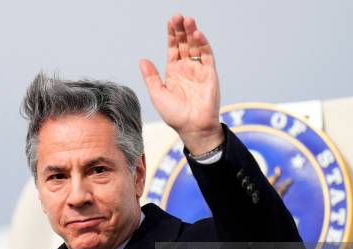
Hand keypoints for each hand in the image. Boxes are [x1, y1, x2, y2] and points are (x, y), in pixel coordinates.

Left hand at [140, 14, 223, 154]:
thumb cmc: (175, 115)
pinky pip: (207, 56)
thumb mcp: (158, 94)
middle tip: (178, 16)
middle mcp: (187, 69)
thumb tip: (142, 60)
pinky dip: (203, 44)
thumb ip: (151, 77)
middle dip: (181, 30)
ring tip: (188, 21)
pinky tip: (197, 35)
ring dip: (192, 33)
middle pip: (184, 44)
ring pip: (195, 47)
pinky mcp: (209, 74)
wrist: (192, 128)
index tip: (170, 22)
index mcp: (174, 72)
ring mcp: (199, 70)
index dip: (171, 35)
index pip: (173, 48)